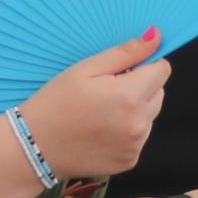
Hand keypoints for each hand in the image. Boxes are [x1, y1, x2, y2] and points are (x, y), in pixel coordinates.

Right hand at [22, 33, 168, 181]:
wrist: (35, 147)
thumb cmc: (56, 102)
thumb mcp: (86, 69)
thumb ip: (125, 53)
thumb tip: (156, 36)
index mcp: (130, 96)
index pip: (162, 70)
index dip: (145, 64)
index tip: (124, 68)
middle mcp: (139, 123)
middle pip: (158, 93)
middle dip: (140, 87)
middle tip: (106, 90)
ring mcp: (135, 145)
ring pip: (150, 116)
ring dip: (135, 109)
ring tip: (102, 112)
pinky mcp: (129, 160)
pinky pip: (139, 138)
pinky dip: (127, 131)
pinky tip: (101, 130)